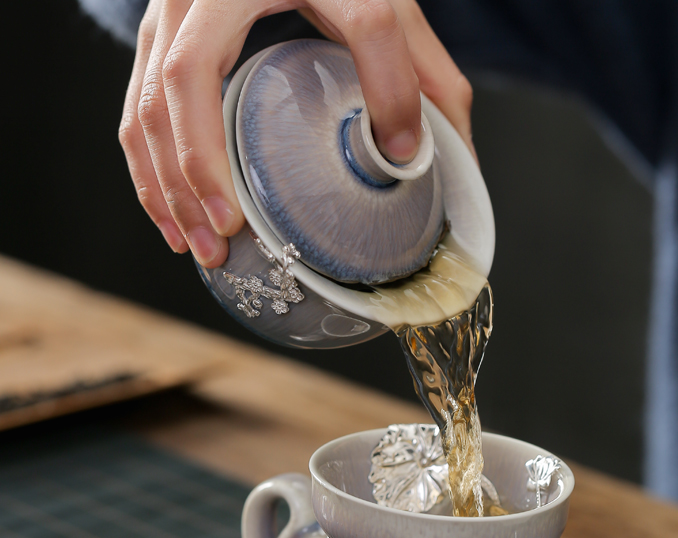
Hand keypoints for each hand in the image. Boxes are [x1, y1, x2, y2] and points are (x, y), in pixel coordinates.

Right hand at [120, 0, 474, 267]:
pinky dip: (149, 170)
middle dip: (201, 171)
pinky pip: (136, 111)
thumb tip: (412, 159)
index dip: (374, 86)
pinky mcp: (156, 42)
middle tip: (229, 235)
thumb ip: (416, 76)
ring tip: (199, 248)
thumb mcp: (385, 7)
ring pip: (147, 105)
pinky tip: (175, 218)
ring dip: (168, 185)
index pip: (349, 24)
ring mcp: (170, 16)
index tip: (374, 159)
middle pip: (186, 79)